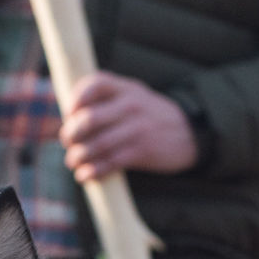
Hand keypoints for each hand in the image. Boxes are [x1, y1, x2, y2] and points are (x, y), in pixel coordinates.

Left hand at [61, 74, 199, 182]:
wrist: (190, 131)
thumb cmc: (151, 115)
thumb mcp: (134, 95)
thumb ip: (108, 99)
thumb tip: (70, 116)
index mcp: (126, 88)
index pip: (94, 84)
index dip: (75, 99)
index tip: (69, 114)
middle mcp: (130, 106)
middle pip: (89, 119)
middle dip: (71, 134)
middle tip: (67, 142)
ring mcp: (136, 129)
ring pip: (96, 144)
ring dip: (78, 157)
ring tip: (73, 162)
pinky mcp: (142, 151)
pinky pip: (110, 162)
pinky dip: (93, 171)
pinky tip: (85, 175)